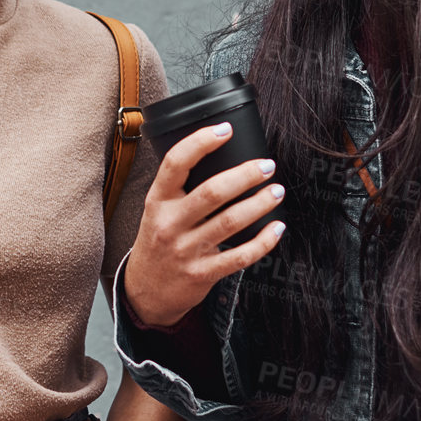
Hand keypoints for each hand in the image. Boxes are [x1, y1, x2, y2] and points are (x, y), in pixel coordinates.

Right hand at [122, 122, 285, 327]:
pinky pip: (240, 256)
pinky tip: (276, 228)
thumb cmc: (158, 242)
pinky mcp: (203, 273)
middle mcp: (170, 223)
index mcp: (157, 201)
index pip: (176, 163)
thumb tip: (220, 157)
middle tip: (266, 165)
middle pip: (212, 192)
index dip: (201, 142)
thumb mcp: (157, 210)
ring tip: (276, 191)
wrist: (144, 291)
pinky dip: (263, 241)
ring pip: (230, 221)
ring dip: (260, 203)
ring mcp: (186, 250)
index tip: (225, 130)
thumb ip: (179, 188)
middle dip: (245, 175)